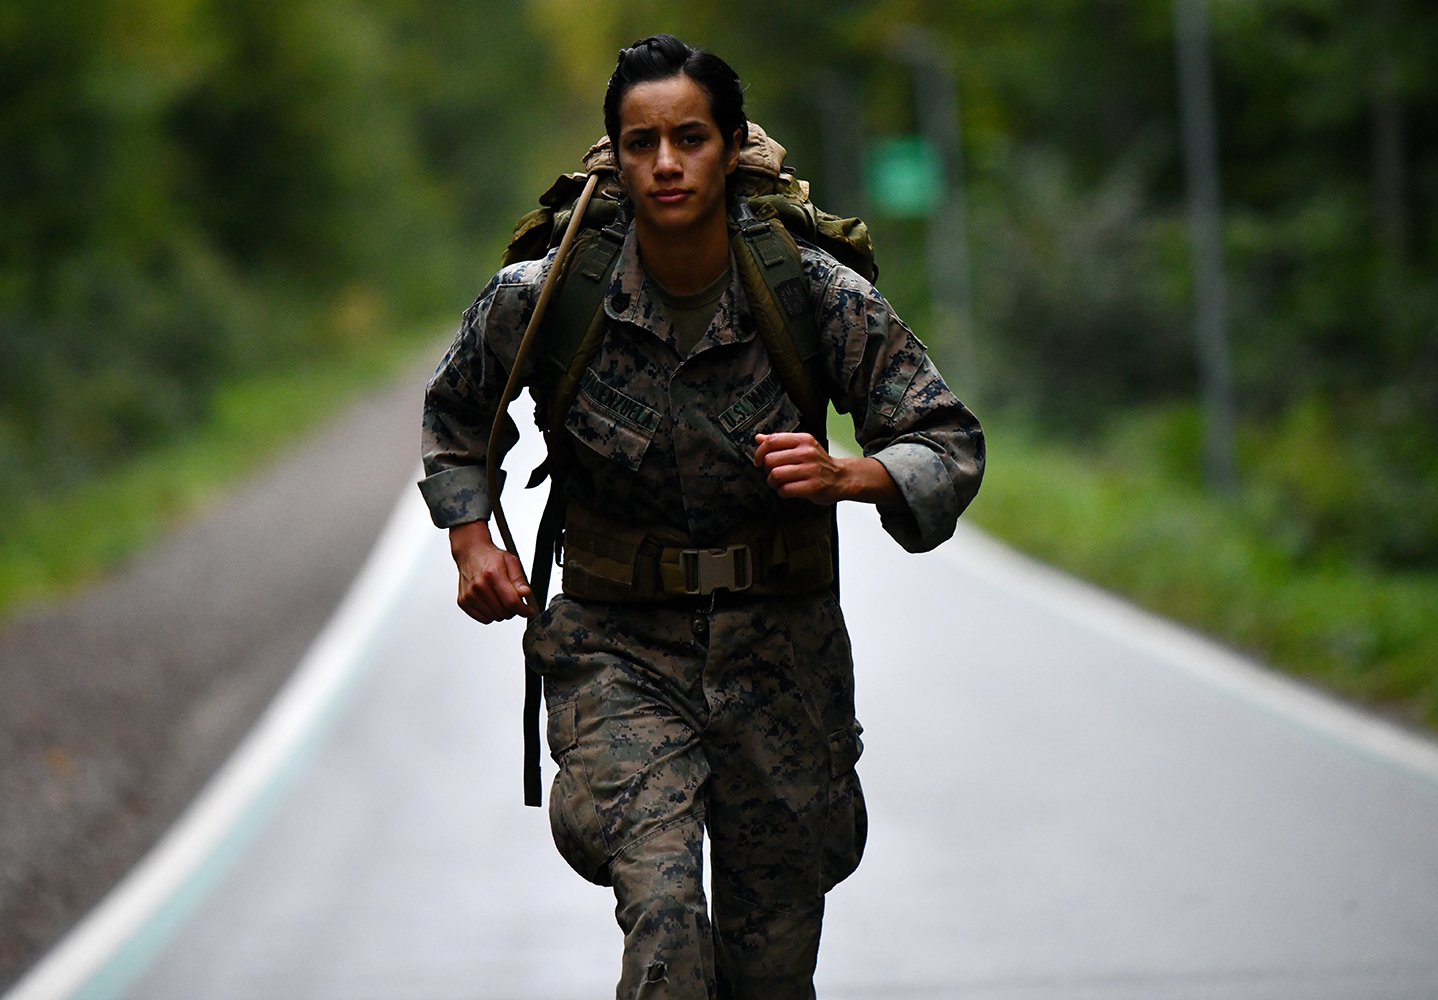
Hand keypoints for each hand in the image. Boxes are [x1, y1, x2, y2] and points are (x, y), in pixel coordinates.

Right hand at [449, 520, 534, 622]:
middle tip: (514, 600)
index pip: (511, 601)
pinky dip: (491, 614)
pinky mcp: (463, 602)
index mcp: (492, 574)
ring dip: (502, 612)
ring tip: (501, 598)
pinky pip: (484, 619)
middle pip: (504, 612)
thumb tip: (526, 594)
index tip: (529, 611)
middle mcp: (479, 586)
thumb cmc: (490, 557)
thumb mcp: (511, 562)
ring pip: (495, 618)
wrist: (470, 553)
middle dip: (513, 609)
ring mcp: (469, 595)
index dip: (523, 610)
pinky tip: (491, 602)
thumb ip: (519, 580)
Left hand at [754, 432, 902, 506]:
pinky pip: (785, 490)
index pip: (772, 441)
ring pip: (776, 475)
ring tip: (779, 484)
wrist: (842, 478)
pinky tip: (788, 490)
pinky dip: (782, 492)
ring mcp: (810, 470)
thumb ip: (780, 442)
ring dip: (773, 482)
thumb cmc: (819, 463)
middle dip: (767, 470)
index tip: (758, 461)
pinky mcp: (813, 486)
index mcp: (803, 440)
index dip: (759, 452)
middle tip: (773, 474)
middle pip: (771, 460)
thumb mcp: (802, 447)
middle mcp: (807, 453)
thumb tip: (758, 438)